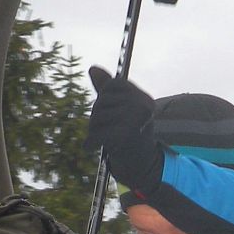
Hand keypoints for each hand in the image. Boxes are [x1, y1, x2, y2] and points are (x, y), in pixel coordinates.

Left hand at [84, 67, 163, 192]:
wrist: (142, 165)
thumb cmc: (130, 134)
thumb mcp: (122, 108)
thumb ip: (107, 88)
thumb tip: (92, 68)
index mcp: (143, 98)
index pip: (113, 84)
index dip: (105, 97)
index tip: (112, 112)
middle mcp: (141, 106)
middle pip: (102, 101)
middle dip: (97, 115)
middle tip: (104, 129)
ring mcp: (134, 120)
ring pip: (97, 117)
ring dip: (93, 129)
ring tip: (101, 138)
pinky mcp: (124, 135)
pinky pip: (97, 134)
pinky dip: (90, 142)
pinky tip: (90, 147)